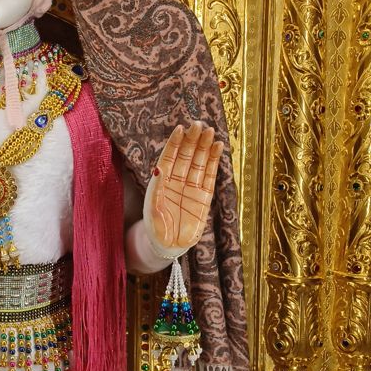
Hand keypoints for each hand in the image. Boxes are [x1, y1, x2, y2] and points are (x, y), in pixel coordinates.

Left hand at [144, 121, 222, 253]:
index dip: (175, 143)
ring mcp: (192, 187)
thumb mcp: (152, 208)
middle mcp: (177, 180)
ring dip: (204, 146)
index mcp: (162, 181)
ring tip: (210, 131)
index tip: (180, 128)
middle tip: (199, 124)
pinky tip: (218, 147)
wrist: (168, 246)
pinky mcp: (204, 196)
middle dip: (192, 140)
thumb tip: (158, 167)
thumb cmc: (155, 228)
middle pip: (186, 155)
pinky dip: (214, 161)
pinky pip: (210, 175)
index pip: (170, 157)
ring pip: (199, 162)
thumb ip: (156, 188)